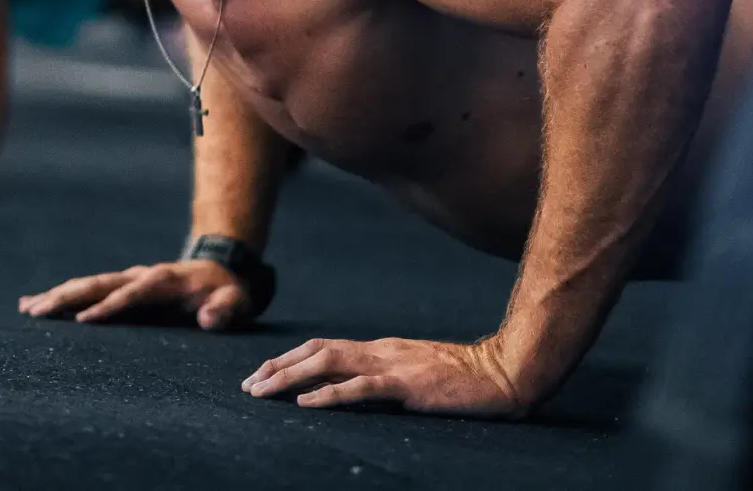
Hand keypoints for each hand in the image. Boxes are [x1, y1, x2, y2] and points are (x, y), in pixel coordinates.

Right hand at [19, 259, 252, 330]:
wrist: (218, 272)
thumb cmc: (226, 292)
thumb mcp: (235, 300)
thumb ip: (225, 308)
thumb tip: (208, 318)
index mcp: (163, 280)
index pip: (132, 293)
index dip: (110, 306)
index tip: (84, 320)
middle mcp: (139, 276)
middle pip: (99, 283)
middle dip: (68, 296)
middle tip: (39, 311)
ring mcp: (127, 280)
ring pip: (87, 285)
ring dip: (58, 295)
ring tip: (28, 308)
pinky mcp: (120, 289)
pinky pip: (87, 291)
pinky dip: (62, 296)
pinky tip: (34, 304)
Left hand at [242, 335, 526, 416]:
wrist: (503, 372)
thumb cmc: (464, 379)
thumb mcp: (417, 374)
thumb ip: (390, 377)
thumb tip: (360, 388)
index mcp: (381, 349)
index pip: (325, 348)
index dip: (290, 359)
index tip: (263, 373)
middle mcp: (380, 350)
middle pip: (317, 350)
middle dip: (279, 366)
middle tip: (249, 385)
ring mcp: (392, 364)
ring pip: (330, 362)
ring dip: (291, 376)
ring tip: (264, 391)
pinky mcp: (407, 384)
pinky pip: (361, 388)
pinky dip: (331, 394)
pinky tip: (307, 403)